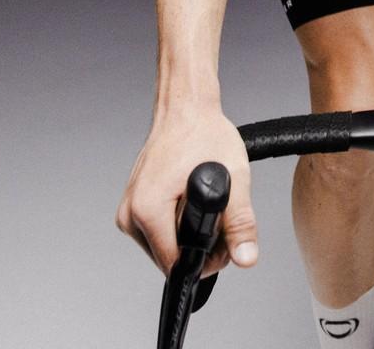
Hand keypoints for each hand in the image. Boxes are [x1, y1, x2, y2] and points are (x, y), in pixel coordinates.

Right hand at [115, 103, 257, 276]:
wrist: (185, 108)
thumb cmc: (203, 134)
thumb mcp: (233, 178)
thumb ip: (240, 222)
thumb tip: (245, 257)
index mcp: (147, 210)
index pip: (175, 264)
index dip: (206, 260)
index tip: (223, 241)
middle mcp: (130, 213)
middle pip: (168, 258)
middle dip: (198, 249)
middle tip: (220, 220)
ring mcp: (128, 209)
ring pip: (163, 247)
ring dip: (187, 237)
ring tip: (206, 208)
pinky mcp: (133, 205)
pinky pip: (157, 232)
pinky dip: (177, 225)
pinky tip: (190, 204)